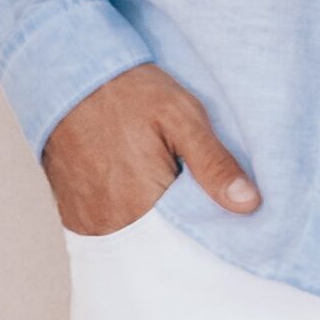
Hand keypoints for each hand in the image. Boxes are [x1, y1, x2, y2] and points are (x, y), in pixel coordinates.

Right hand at [42, 62, 261, 237]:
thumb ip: (215, 165)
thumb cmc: (130, 94)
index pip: (191, 237)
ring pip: (136, 241)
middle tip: (185, 186)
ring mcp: (89, 223)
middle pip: (161, 243)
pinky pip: (109, 232)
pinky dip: (126, 219)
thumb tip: (249, 205)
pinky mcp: (74, 217)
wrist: (70, 76)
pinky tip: (134, 190)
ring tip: (156, 183)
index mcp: (144, 203)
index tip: (222, 208)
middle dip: (180, 226)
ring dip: (152, 223)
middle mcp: (112, 223)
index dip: (208, 223)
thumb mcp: (182, 117)